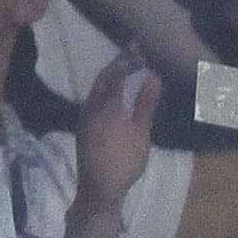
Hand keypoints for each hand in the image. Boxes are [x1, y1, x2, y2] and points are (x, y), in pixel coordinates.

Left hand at [71, 53, 164, 210]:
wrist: (99, 190)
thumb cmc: (123, 163)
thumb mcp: (140, 134)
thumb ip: (145, 104)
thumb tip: (153, 76)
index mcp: (106, 106)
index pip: (117, 73)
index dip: (130, 59)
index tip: (142, 47)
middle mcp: (91, 106)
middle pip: (104, 77)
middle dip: (119, 62)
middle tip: (135, 50)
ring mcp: (85, 116)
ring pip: (98, 87)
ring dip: (112, 74)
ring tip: (128, 66)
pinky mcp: (85, 125)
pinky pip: (96, 98)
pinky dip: (108, 88)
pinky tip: (118, 90)